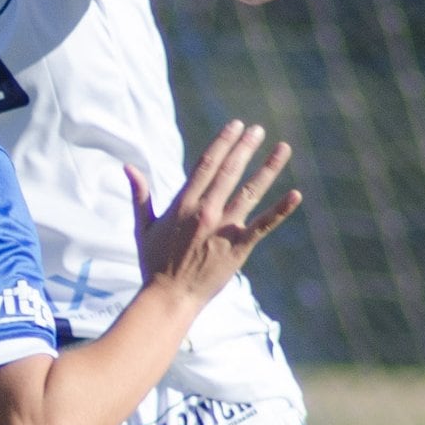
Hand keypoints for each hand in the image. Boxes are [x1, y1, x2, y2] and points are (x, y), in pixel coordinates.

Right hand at [130, 121, 299, 309]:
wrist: (169, 298)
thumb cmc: (153, 265)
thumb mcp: (143, 228)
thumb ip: (141, 196)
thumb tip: (128, 167)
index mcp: (183, 204)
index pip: (206, 164)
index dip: (222, 143)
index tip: (235, 126)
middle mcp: (205, 212)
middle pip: (229, 171)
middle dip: (245, 147)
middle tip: (257, 129)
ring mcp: (223, 229)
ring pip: (250, 191)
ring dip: (268, 168)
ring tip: (283, 148)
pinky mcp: (238, 248)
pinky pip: (263, 225)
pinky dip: (280, 210)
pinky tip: (296, 194)